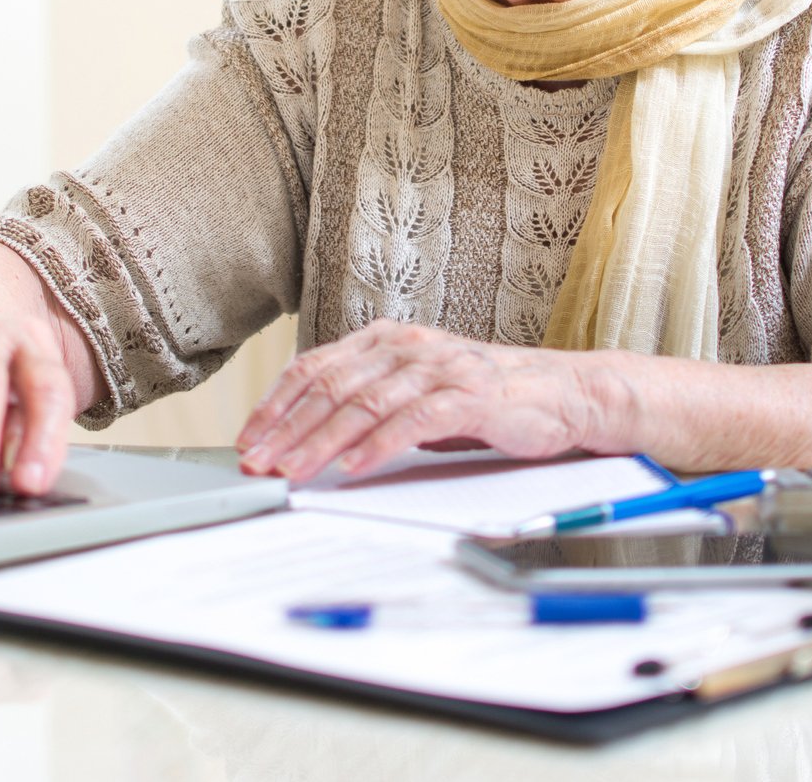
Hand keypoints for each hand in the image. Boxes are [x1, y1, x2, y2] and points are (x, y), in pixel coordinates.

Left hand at [233, 321, 606, 480]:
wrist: (563, 393)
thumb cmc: (484, 399)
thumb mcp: (416, 393)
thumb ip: (370, 403)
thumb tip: (308, 436)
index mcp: (388, 339)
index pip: (316, 367)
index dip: (276, 404)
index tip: (248, 439)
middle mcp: (409, 345)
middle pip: (332, 385)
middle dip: (287, 429)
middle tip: (257, 463)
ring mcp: (440, 367)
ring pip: (366, 402)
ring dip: (322, 442)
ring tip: (294, 472)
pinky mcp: (470, 395)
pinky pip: (414, 420)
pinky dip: (379, 445)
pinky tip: (354, 468)